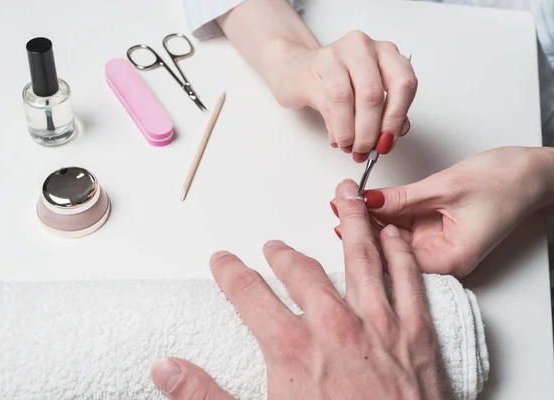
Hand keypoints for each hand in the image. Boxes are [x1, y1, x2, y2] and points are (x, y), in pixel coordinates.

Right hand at [150, 180, 451, 398]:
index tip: (222, 261)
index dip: (230, 271)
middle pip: (301, 270)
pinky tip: (393, 234)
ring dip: (351, 223)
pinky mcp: (417, 336)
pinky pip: (409, 281)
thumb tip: (165, 368)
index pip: (248, 293)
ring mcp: (379, 326)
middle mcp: (334, 327)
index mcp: (292, 349)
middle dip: (283, 254)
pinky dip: (401, 253)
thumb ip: (205, 395)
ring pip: (361, 258)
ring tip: (345, 196)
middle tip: (273, 246)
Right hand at [269, 31, 416, 160]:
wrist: (298, 70)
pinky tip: (337, 138)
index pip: (403, 83)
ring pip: (348, 98)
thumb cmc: (337, 82)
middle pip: (373, 94)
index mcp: (387, 52)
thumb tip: (390, 136)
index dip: (396, 117)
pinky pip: (326, 102)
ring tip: (349, 146)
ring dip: (350, 131)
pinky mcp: (314, 66)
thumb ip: (386, 112)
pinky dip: (335, 126)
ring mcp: (337, 53)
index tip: (387, 141)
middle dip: (370, 130)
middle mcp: (364, 47)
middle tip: (365, 150)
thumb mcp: (367, 95)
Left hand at [332, 146, 553, 276]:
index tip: (341, 217)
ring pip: (394, 236)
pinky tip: (367, 202)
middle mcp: (443, 258)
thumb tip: (366, 200)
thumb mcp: (445, 187)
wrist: (534, 172)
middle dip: (362, 227)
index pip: (396, 258)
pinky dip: (387, 212)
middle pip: (391, 249)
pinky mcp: (437, 230)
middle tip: (337, 204)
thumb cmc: (506, 182)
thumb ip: (402, 198)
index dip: (365, 238)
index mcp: (450, 259)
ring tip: (344, 200)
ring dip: (371, 218)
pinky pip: (405, 224)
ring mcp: (439, 245)